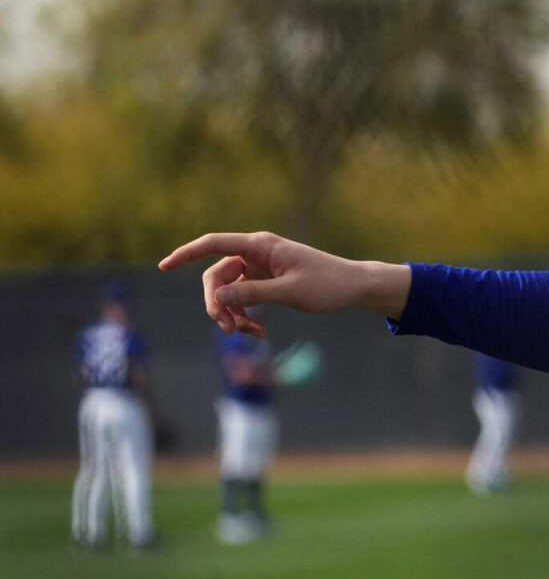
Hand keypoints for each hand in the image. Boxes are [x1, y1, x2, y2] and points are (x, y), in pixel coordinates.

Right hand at [159, 231, 411, 336]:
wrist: (354, 288)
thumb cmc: (328, 285)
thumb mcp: (290, 292)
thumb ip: (253, 295)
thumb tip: (217, 298)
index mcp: (261, 246)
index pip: (214, 244)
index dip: (186, 253)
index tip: (164, 266)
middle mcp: (256, 253)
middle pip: (216, 276)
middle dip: (217, 304)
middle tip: (229, 330)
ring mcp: (259, 268)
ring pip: (227, 291)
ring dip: (232, 315)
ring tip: (253, 333)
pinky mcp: (265, 282)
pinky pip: (242, 299)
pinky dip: (245, 315)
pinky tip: (259, 331)